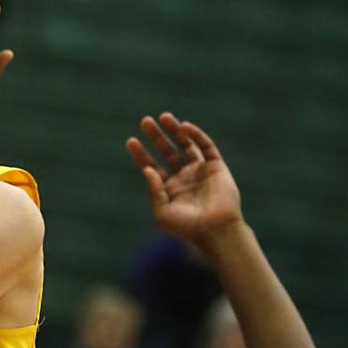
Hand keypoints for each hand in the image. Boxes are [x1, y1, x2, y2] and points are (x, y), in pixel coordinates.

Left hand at [127, 114, 243, 249]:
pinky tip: (183, 127)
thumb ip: (153, 191)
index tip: (131, 141)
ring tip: (163, 117)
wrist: (215, 230)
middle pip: (167, 151)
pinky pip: (205, 147)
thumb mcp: (162, 212)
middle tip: (145, 121)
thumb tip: (146, 170)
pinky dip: (195, 135)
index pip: (152, 166)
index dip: (141, 154)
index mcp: (169, 189)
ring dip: (175, 130)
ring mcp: (200, 170)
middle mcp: (184, 177)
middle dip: (156, 136)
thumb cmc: (186, 227)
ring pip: (186, 145)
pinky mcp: (216, 166)